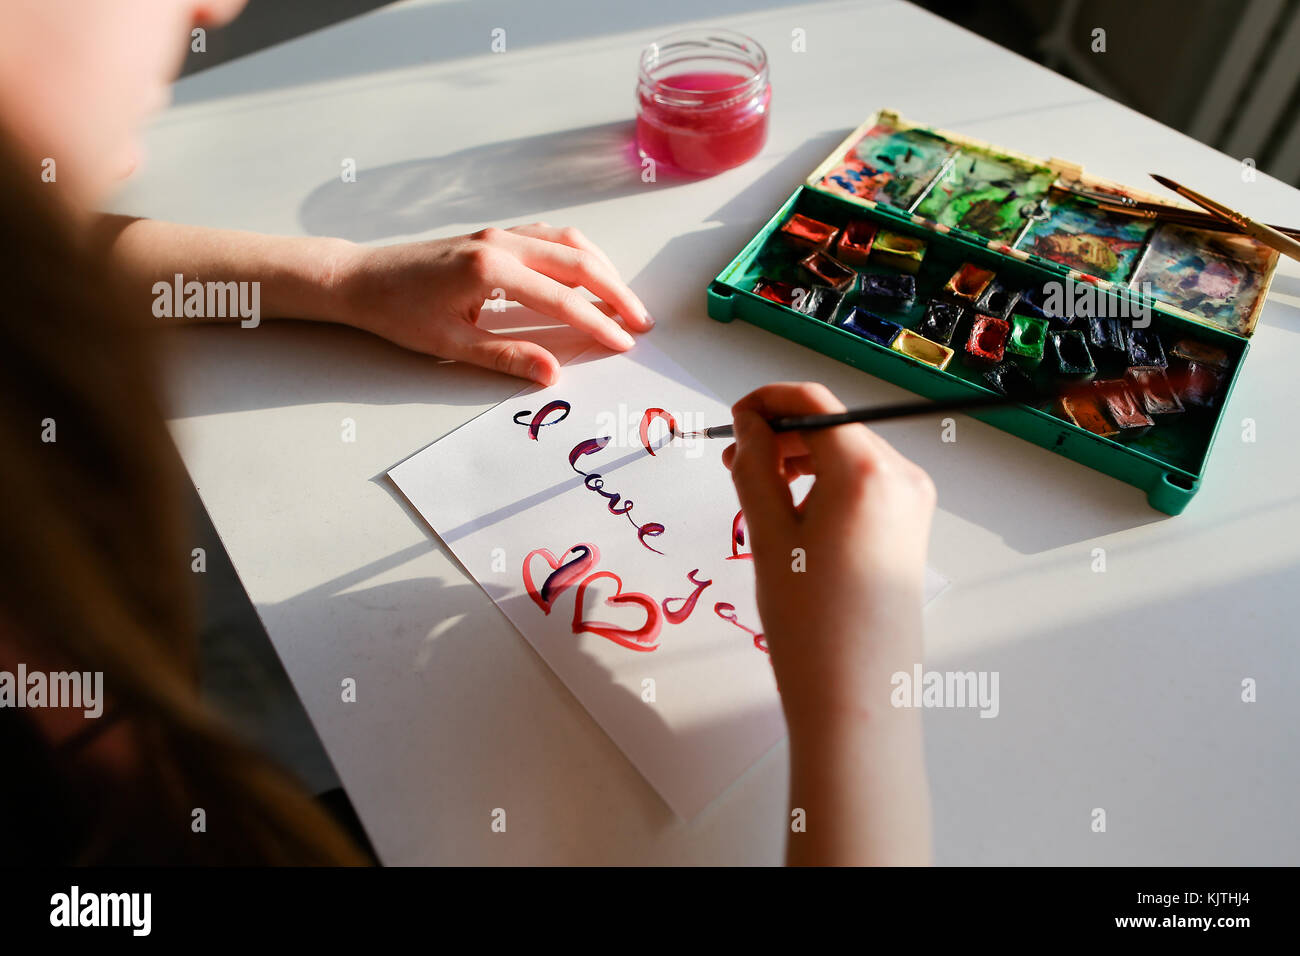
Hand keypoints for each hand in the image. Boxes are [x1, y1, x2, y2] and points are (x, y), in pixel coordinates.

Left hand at [331, 223, 652, 384]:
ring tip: (624, 300)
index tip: (624, 343)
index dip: (597, 323)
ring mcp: (499, 234)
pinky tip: (589, 273)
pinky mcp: (495, 236)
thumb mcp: (450, 344)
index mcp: (490, 271)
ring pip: (567, 242)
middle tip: (642, 322)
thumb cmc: (398, 312)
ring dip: (602, 269)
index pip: (561, 298)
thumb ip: (506, 357)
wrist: (362, 278)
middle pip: (577, 261)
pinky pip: (550, 236)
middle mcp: (500, 244)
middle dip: (615, 292)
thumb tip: (552, 374)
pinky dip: (578, 254)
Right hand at [722, 382, 935, 728]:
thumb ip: (754, 468)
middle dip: (780, 434)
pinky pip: (863, 485)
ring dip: (801, 460)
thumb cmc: (812, 624)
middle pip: (832, 426)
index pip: (813, 403)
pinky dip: (825, 485)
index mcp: (867, 471)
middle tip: (733, 463)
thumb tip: (747, 426)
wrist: (858, 697)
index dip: (766, 401)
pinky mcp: (909, 530)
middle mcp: (901, 478)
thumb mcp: (769, 536)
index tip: (732, 421)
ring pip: (847, 454)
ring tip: (759, 494)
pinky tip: (795, 517)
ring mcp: (912, 504)